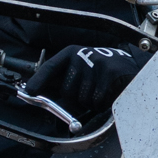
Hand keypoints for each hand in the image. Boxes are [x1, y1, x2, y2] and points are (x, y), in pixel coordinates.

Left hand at [23, 44, 142, 122]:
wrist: (129, 66)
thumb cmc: (100, 72)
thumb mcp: (81, 69)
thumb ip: (64, 80)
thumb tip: (43, 97)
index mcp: (71, 53)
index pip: (49, 67)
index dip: (38, 81)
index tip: (28, 92)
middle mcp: (81, 55)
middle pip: (67, 91)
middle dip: (75, 99)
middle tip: (87, 92)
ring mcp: (95, 63)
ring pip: (82, 99)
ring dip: (90, 102)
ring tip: (99, 90)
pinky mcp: (109, 73)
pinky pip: (97, 101)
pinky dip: (102, 103)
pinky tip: (108, 93)